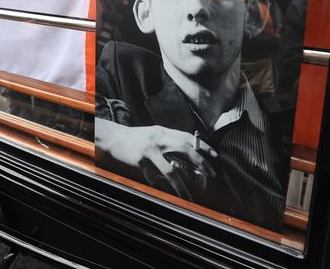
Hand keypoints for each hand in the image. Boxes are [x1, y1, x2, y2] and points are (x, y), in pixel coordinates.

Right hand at [96, 119, 217, 198]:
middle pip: (186, 151)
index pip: (189, 138)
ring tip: (187, 196)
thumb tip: (188, 161)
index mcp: (165, 132)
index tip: (215, 156)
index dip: (204, 147)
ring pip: (171, 170)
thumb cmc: (137, 139)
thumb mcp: (155, 135)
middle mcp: (159, 139)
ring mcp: (150, 150)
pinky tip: (155, 184)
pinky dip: (156, 182)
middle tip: (211, 174)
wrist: (114, 137)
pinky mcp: (140, 161)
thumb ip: (170, 143)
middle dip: (201, 163)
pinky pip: (153, 176)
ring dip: (181, 185)